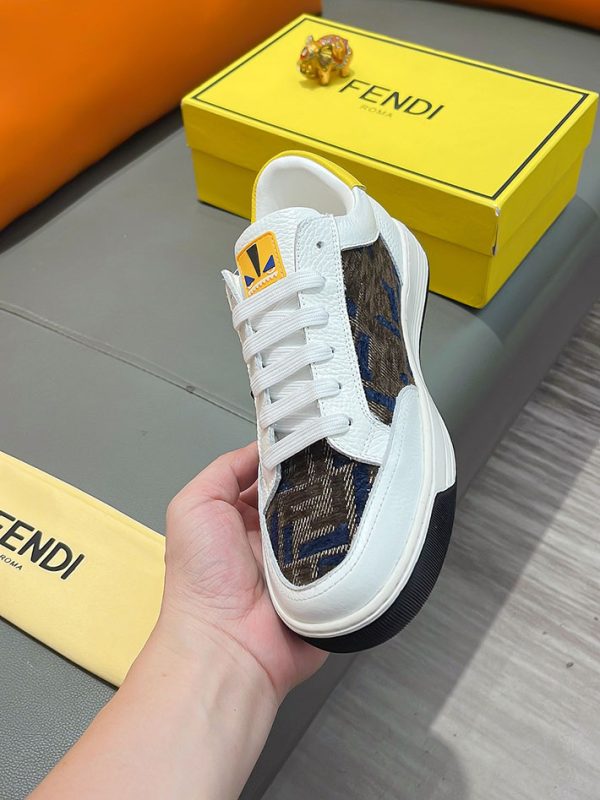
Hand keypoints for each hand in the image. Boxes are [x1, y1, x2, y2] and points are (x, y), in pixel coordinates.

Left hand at [159, 442, 326, 703]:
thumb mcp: (193, 505)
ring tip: (350, 484)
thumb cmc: (201, 580)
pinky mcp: (328, 578)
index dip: (289, 455)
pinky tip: (360, 520)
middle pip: (306, 490)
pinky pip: (349, 550)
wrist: (228, 645)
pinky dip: (352, 537)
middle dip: (318, 476)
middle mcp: (273, 534)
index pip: (273, 473)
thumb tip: (262, 448)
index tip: (311, 433)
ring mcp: (304, 556)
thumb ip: (225, 470)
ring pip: (331, 516)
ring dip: (336, 506)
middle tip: (336, 456)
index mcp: (240, 515)